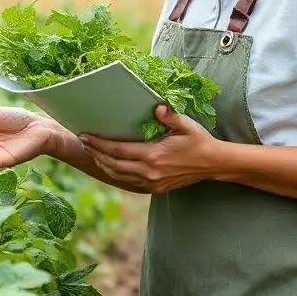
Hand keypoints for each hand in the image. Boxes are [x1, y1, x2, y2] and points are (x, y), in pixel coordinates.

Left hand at [79, 105, 219, 193]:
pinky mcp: (155, 188)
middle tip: (83, 142)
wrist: (213, 164)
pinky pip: (129, 182)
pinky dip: (116, 174)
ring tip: (92, 153)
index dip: (99, 144)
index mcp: (153, 155)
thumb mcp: (186, 125)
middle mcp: (149, 172)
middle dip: (95, 153)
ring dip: (103, 165)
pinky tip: (109, 166)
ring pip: (119, 176)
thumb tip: (157, 107)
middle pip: (113, 164)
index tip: (85, 135)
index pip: (118, 150)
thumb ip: (170, 116)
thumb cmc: (199, 141)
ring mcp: (152, 183)